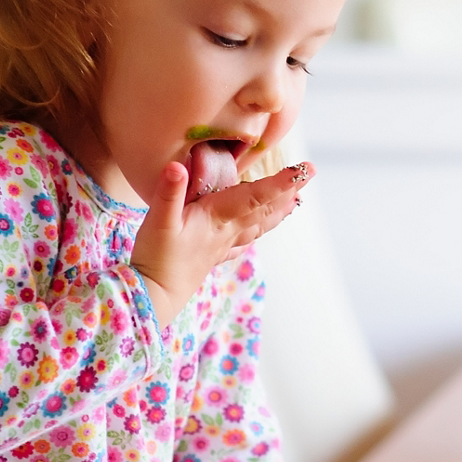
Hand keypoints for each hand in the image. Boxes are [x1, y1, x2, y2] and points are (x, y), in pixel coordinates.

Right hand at [130, 160, 310, 323]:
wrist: (153, 296)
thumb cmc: (156, 259)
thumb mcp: (158, 220)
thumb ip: (170, 191)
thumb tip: (178, 165)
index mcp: (218, 217)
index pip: (257, 195)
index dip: (282, 182)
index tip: (304, 170)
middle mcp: (227, 231)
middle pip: (264, 209)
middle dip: (287, 192)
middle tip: (308, 175)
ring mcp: (222, 245)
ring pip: (257, 225)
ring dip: (277, 211)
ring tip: (293, 202)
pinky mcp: (212, 256)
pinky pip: (242, 241)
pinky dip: (254, 232)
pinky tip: (255, 233)